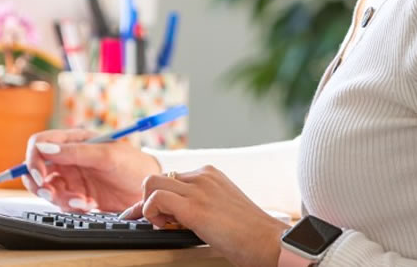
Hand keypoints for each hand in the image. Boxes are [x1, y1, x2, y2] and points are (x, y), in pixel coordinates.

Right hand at [22, 129, 161, 213]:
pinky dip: (70, 206)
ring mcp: (72, 177)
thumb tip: (44, 149)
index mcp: (73, 140)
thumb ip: (75, 152)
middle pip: (36, 168)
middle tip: (52, 193)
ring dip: (58, 197)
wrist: (149, 190)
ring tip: (80, 201)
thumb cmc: (132, 164)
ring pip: (46, 188)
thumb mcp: (106, 155)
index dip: (33, 159)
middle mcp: (69, 158)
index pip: (39, 143)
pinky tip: (88, 204)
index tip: (40, 176)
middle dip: (39, 183)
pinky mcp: (77, 195)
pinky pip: (61, 202)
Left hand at [119, 165, 289, 266]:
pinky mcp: (194, 208)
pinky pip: (155, 200)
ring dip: (148, 206)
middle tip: (159, 221)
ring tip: (163, 225)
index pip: (171, 177)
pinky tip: (163, 226)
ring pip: (151, 184)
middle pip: (157, 178)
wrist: (268, 241)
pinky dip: (151, 213)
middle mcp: (202, 176)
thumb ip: (201, 202)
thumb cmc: (249, 232)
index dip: (160, 196)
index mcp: (210, 174)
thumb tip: (175, 213)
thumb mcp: (222, 206)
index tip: (155, 213)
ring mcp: (198, 190)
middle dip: (149, 200)